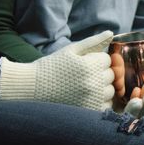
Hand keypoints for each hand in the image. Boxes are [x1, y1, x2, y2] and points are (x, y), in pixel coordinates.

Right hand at [0, 31, 114, 110]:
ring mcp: (93, 99)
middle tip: (82, 76)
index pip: (108, 60)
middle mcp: (94, 83)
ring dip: (101, 88)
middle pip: (111, 75)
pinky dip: (99, 102)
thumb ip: (93, 42)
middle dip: (100, 74)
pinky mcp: (89, 111)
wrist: (31, 89)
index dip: (96, 60)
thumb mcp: (70, 50)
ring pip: (110, 91)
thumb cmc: (51, 66)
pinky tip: (84, 98)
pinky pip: (106, 106)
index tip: (83, 64)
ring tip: (82, 87)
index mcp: (90, 65)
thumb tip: (111, 33)